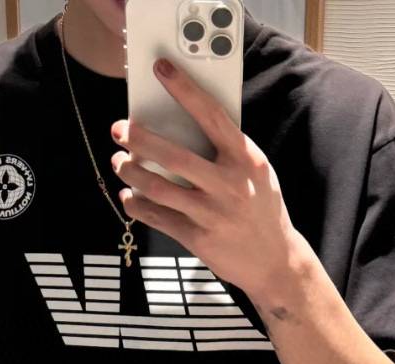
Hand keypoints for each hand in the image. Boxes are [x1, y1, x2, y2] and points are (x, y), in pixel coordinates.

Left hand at [109, 59, 306, 303]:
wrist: (275, 261)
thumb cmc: (262, 210)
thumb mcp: (257, 172)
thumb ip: (228, 150)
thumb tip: (186, 124)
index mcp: (245, 159)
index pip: (211, 115)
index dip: (184, 89)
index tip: (162, 70)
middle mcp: (229, 185)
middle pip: (174, 155)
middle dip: (139, 139)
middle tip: (119, 129)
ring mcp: (212, 214)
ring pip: (158, 188)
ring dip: (131, 172)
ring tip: (119, 162)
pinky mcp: (199, 239)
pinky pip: (158, 218)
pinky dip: (137, 205)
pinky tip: (129, 195)